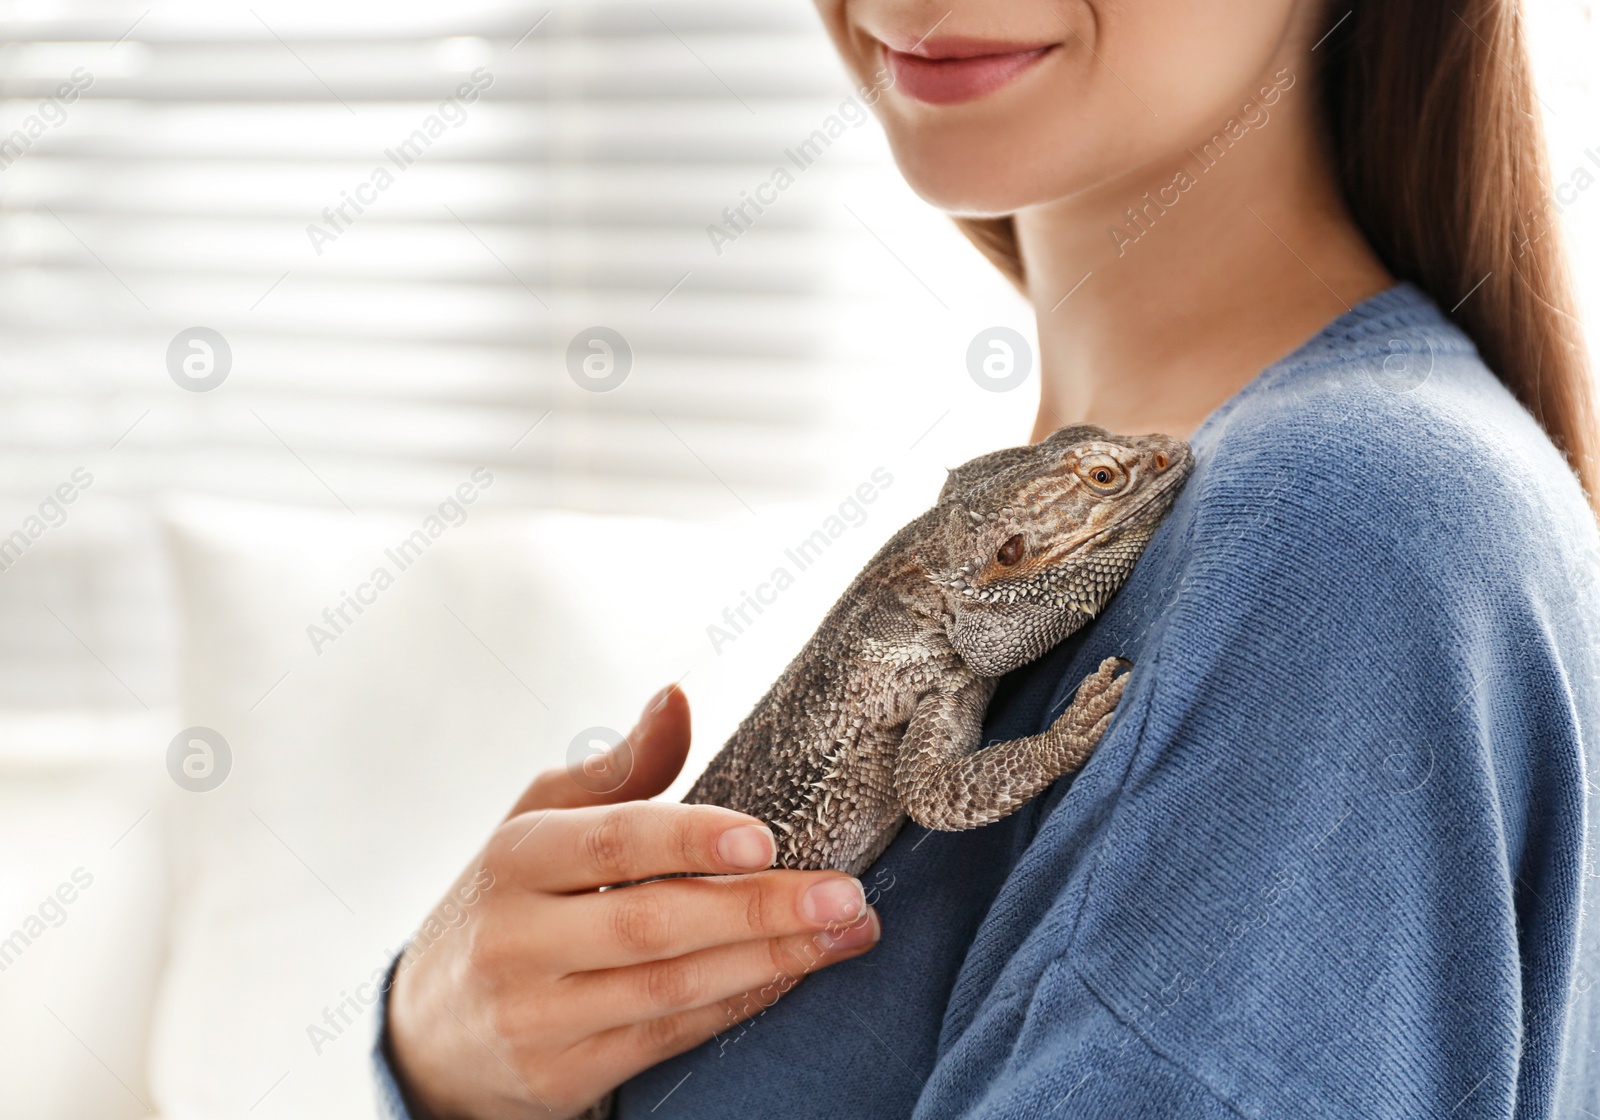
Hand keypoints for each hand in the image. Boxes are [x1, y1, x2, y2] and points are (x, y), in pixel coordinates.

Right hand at [386, 685, 880, 1118]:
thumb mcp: (538, 823)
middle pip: (654, 923)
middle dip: (761, 909)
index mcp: (514, 859)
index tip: (767, 839)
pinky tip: (792, 974)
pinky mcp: (561, 1077)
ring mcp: (536, 1017)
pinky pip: (669, 1037)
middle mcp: (516, 940)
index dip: (690, 840)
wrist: (428, 1033)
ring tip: (846, 931)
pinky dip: (738, 1003)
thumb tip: (678, 698)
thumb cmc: (508, 902)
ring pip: (672, 987)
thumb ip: (618, 771)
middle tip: (845, 892)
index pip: (612, 843)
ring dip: (772, 960)